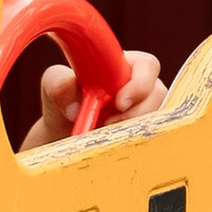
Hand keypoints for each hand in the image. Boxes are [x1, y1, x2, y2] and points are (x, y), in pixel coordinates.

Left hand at [30, 49, 163, 148]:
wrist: (62, 134)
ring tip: (103, 134)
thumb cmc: (63, 101)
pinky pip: (150, 138)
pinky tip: (111, 145)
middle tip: (108, 124)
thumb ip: (58, 84)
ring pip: (156, 119)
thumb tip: (74, 105)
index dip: (140, 83)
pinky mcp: (143, 133)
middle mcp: (141, 87)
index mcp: (125, 66)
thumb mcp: (53, 87)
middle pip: (157, 95)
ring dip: (131, 129)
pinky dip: (131, 144)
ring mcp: (145, 111)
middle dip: (137, 112)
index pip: (148, 65)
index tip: (120, 103)